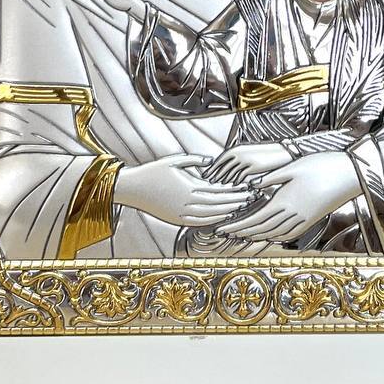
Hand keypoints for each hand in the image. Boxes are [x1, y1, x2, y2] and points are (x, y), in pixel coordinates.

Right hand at [114, 153, 252, 227]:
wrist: (133, 188)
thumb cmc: (153, 172)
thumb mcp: (175, 160)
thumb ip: (196, 160)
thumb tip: (212, 161)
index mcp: (189, 188)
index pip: (219, 192)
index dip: (234, 191)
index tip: (247, 188)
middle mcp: (187, 204)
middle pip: (218, 205)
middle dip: (236, 202)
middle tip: (250, 199)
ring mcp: (182, 215)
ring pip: (211, 216)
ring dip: (227, 212)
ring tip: (240, 208)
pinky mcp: (177, 221)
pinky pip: (199, 223)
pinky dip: (213, 221)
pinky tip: (222, 217)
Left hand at [206, 142, 292, 183]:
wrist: (281, 152)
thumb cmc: (264, 153)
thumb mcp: (247, 152)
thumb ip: (236, 159)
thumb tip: (225, 169)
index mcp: (235, 148)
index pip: (219, 160)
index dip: (211, 168)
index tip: (205, 175)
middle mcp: (238, 153)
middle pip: (222, 167)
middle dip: (214, 176)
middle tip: (209, 183)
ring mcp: (245, 160)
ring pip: (230, 173)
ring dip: (224, 180)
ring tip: (219, 186)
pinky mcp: (252, 166)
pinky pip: (241, 176)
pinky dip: (236, 181)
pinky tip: (233, 186)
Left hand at [215, 152, 361, 243]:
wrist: (350, 175)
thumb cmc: (322, 166)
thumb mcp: (293, 167)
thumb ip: (271, 177)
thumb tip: (251, 185)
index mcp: (285, 201)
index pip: (256, 218)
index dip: (238, 225)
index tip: (223, 228)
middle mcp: (293, 215)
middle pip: (262, 229)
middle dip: (243, 232)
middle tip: (227, 233)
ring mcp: (304, 219)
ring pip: (275, 234)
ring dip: (257, 236)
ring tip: (244, 235)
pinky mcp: (312, 219)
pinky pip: (289, 234)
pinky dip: (275, 237)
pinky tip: (271, 235)